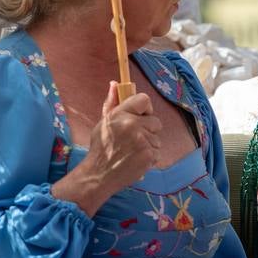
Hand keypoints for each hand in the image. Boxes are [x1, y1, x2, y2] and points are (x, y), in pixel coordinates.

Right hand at [54, 83, 160, 216]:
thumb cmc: (101, 147)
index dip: (145, 108)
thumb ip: (112, 102)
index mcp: (121, 114)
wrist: (99, 174)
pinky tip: (136, 159)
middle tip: (135, 138)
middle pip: (155, 120)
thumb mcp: (104, 122)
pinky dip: (149, 156)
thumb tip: (115, 83)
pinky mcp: (149, 156)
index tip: (140, 116)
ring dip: (149, 144)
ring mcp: (143, 141)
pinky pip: (157, 152)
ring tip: (133, 151)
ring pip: (157, 138)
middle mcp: (133, 125)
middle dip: (148, 129)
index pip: (144, 100)